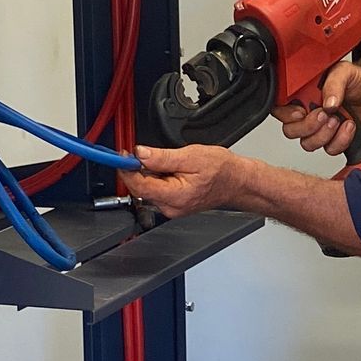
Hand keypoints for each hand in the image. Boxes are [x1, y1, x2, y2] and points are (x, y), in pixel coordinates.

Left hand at [125, 142, 246, 218]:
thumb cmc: (221, 170)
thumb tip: (140, 154)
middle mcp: (170, 207)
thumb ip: (162, 157)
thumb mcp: (191, 156)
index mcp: (174, 196)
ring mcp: (171, 208)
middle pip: (141, 188)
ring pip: (148, 188)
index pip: (139, 186)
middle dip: (139, 169)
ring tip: (170, 162)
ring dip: (150, 173)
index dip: (127, 169)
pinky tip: (171, 170)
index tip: (123, 155)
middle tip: (147, 153)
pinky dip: (158, 178)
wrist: (237, 182)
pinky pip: (157, 190)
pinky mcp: (173, 204)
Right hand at [277, 51, 360, 158]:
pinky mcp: (333, 139)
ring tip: (338, 120)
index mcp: (302, 94)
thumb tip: (328, 102)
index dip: (286, 114)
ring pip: (307, 143)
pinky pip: (328, 149)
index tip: (301, 112)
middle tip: (324, 115)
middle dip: (308, 126)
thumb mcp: (346, 71)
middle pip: (290, 130)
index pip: (280, 108)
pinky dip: (340, 141)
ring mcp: (319, 128)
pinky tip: (349, 126)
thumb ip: (334, 83)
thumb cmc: (358, 81)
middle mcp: (307, 112)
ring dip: (324, 135)